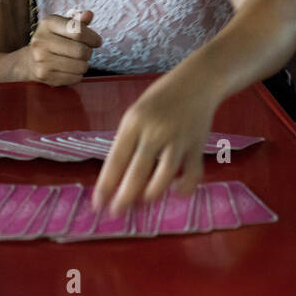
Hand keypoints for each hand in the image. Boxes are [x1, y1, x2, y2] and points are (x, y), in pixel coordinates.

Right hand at [18, 10, 100, 86]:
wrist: (29, 61)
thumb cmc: (52, 40)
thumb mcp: (62, 26)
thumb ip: (77, 21)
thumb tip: (89, 14)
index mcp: (48, 23)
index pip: (78, 31)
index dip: (93, 38)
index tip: (96, 41)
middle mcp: (42, 40)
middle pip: (80, 50)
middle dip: (88, 52)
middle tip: (86, 52)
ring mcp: (41, 59)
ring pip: (80, 66)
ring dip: (84, 65)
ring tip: (77, 61)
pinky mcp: (44, 75)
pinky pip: (74, 78)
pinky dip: (77, 75)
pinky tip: (70, 70)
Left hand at [92, 79, 216, 216]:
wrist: (198, 81)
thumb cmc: (161, 99)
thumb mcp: (137, 114)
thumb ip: (128, 142)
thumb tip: (118, 180)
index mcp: (134, 122)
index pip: (115, 160)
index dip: (106, 185)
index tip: (97, 205)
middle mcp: (155, 132)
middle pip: (137, 172)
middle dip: (125, 198)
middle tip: (117, 213)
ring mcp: (178, 139)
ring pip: (163, 177)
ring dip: (151, 195)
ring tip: (144, 202)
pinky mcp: (197, 146)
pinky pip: (191, 175)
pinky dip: (184, 189)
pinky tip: (176, 192)